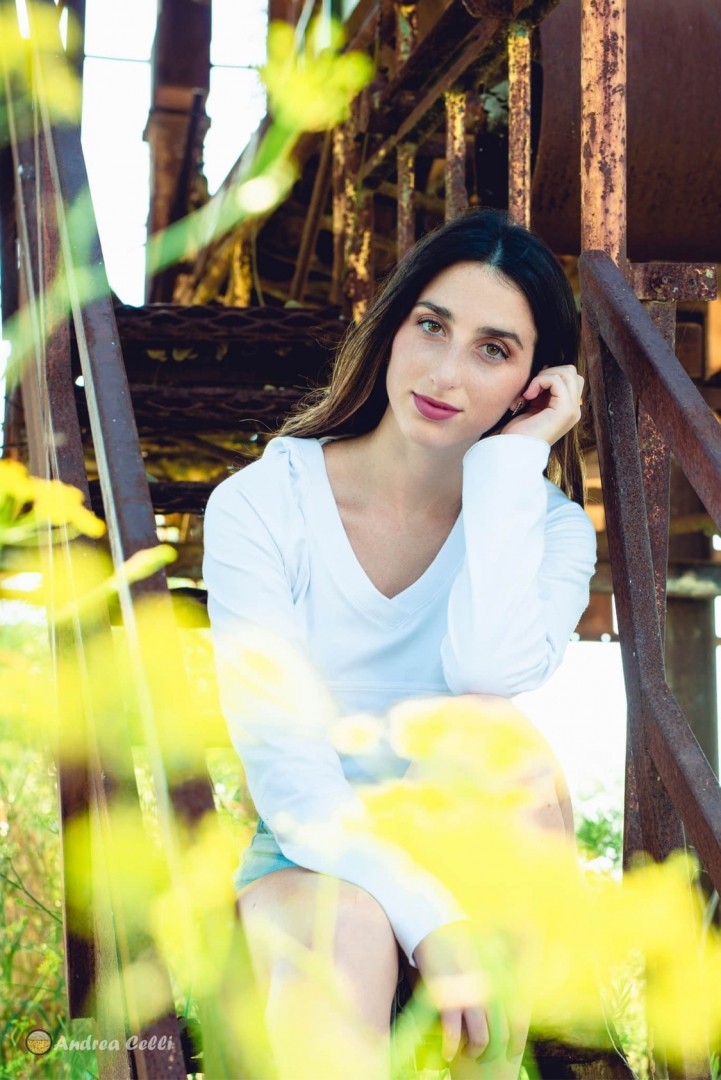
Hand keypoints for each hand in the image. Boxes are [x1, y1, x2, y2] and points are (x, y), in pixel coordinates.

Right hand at [413, 922, 527, 1064]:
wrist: (432, 929)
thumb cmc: (458, 943)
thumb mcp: (484, 955)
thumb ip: (497, 976)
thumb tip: (504, 1003)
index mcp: (499, 978)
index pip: (518, 1019)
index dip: (516, 1040)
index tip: (511, 1051)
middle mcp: (488, 988)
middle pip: (501, 1034)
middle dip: (493, 1052)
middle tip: (483, 1057)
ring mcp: (468, 993)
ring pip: (480, 1038)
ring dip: (474, 1051)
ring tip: (466, 1052)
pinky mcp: (446, 998)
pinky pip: (453, 1034)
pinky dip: (450, 1048)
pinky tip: (447, 1053)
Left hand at [501, 365, 583, 445]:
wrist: (513, 450)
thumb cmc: (518, 431)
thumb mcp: (533, 406)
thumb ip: (543, 391)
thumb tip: (546, 368)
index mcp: (567, 409)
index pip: (569, 378)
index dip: (549, 376)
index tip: (530, 389)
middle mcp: (574, 409)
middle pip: (571, 372)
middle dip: (548, 373)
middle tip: (531, 389)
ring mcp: (572, 410)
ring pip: (567, 372)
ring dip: (543, 377)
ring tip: (528, 394)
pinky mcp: (566, 410)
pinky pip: (557, 380)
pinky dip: (539, 382)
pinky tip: (528, 397)